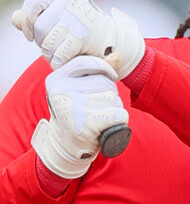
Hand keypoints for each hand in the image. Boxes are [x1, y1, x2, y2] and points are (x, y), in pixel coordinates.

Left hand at [12, 0, 144, 78]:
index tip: (29, 35)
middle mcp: (71, 1)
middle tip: (55, 46)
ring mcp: (77, 18)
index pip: (33, 3)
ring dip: (51, 54)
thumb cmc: (88, 32)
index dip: (27, 22)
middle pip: (38, 26)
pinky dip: (60, 63)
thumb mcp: (63, 19)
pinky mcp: (82, 36)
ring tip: (64, 53)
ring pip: (46, 43)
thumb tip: (15, 19)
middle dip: (42, 42)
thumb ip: (38, 17)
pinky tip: (69, 60)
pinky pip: (58, 55)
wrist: (119, 45)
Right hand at [31, 55, 128, 178]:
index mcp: (56, 80)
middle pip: (104, 83)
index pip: (86, 62)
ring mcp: (72, 109)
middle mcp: (61, 92)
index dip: (104, 67)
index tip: (112, 76)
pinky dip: (119, 121)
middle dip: (109, 95)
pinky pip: (118, 114)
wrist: (65, 148)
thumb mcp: (76, 90)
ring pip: (113, 99)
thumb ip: (92, 73)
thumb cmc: (76, 114)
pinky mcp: (86, 126)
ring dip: (114, 108)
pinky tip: (105, 127)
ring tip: (98, 118)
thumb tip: (118, 55)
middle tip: (95, 110)